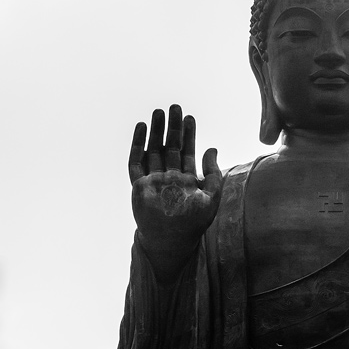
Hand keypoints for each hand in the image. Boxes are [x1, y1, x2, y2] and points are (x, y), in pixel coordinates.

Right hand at [129, 104, 221, 276]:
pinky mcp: (139, 186)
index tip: (190, 117)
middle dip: (172, 127)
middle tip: (174, 107)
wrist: (172, 241)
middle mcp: (168, 176)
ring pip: (153, 149)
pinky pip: (136, 162)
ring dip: (156, 131)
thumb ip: (213, 173)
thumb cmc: (193, 223)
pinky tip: (141, 128)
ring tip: (158, 111)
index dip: (189, 134)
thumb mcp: (211, 197)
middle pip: (169, 146)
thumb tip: (212, 148)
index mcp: (186, 179)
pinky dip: (138, 144)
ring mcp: (153, 180)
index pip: (187, 151)